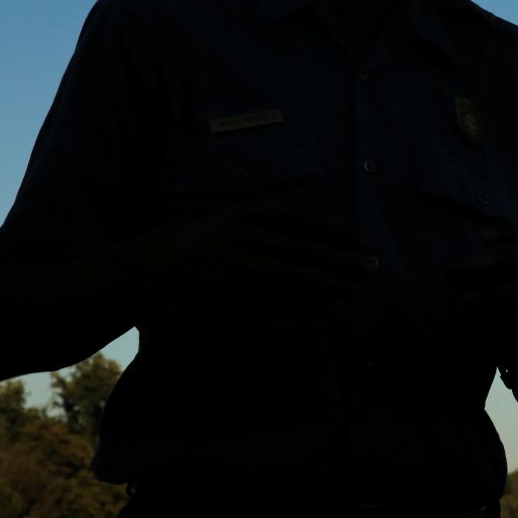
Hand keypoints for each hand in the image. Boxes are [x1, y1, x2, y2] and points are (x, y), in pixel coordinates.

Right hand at [118, 187, 368, 306]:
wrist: (143, 270)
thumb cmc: (183, 242)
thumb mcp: (221, 216)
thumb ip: (256, 217)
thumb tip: (294, 219)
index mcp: (246, 212)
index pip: (305, 220)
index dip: (338, 231)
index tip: (362, 239)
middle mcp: (249, 236)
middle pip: (310, 248)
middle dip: (345, 259)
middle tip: (373, 267)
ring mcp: (242, 266)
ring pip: (300, 275)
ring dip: (333, 282)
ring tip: (357, 287)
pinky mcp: (236, 294)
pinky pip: (281, 299)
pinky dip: (308, 302)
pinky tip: (328, 306)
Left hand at [449, 219, 517, 348]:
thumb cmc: (503, 308)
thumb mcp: (487, 288)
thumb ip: (475, 279)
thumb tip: (453, 274)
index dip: (509, 230)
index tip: (481, 237)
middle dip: (503, 258)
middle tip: (475, 265)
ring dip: (496, 292)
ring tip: (467, 301)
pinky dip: (506, 317)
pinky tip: (483, 322)